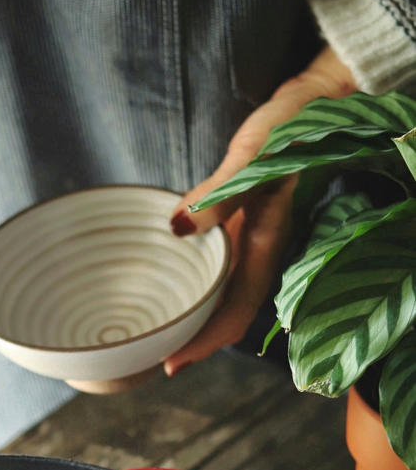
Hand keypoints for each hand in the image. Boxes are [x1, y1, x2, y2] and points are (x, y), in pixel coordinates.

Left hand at [162, 47, 355, 376]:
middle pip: (227, 314)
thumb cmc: (288, 128)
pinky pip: (222, 270)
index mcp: (265, 248)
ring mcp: (255, 242)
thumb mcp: (252, 158)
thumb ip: (218, 195)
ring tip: (162, 333)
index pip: (233, 313)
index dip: (204, 344)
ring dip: (197, 318)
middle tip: (154, 357)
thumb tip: (178, 228)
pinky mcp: (247, 226)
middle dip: (194, 341)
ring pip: (225, 295)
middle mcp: (261, 254)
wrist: (316, 104)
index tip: (171, 365)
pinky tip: (179, 286)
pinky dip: (200, 286)